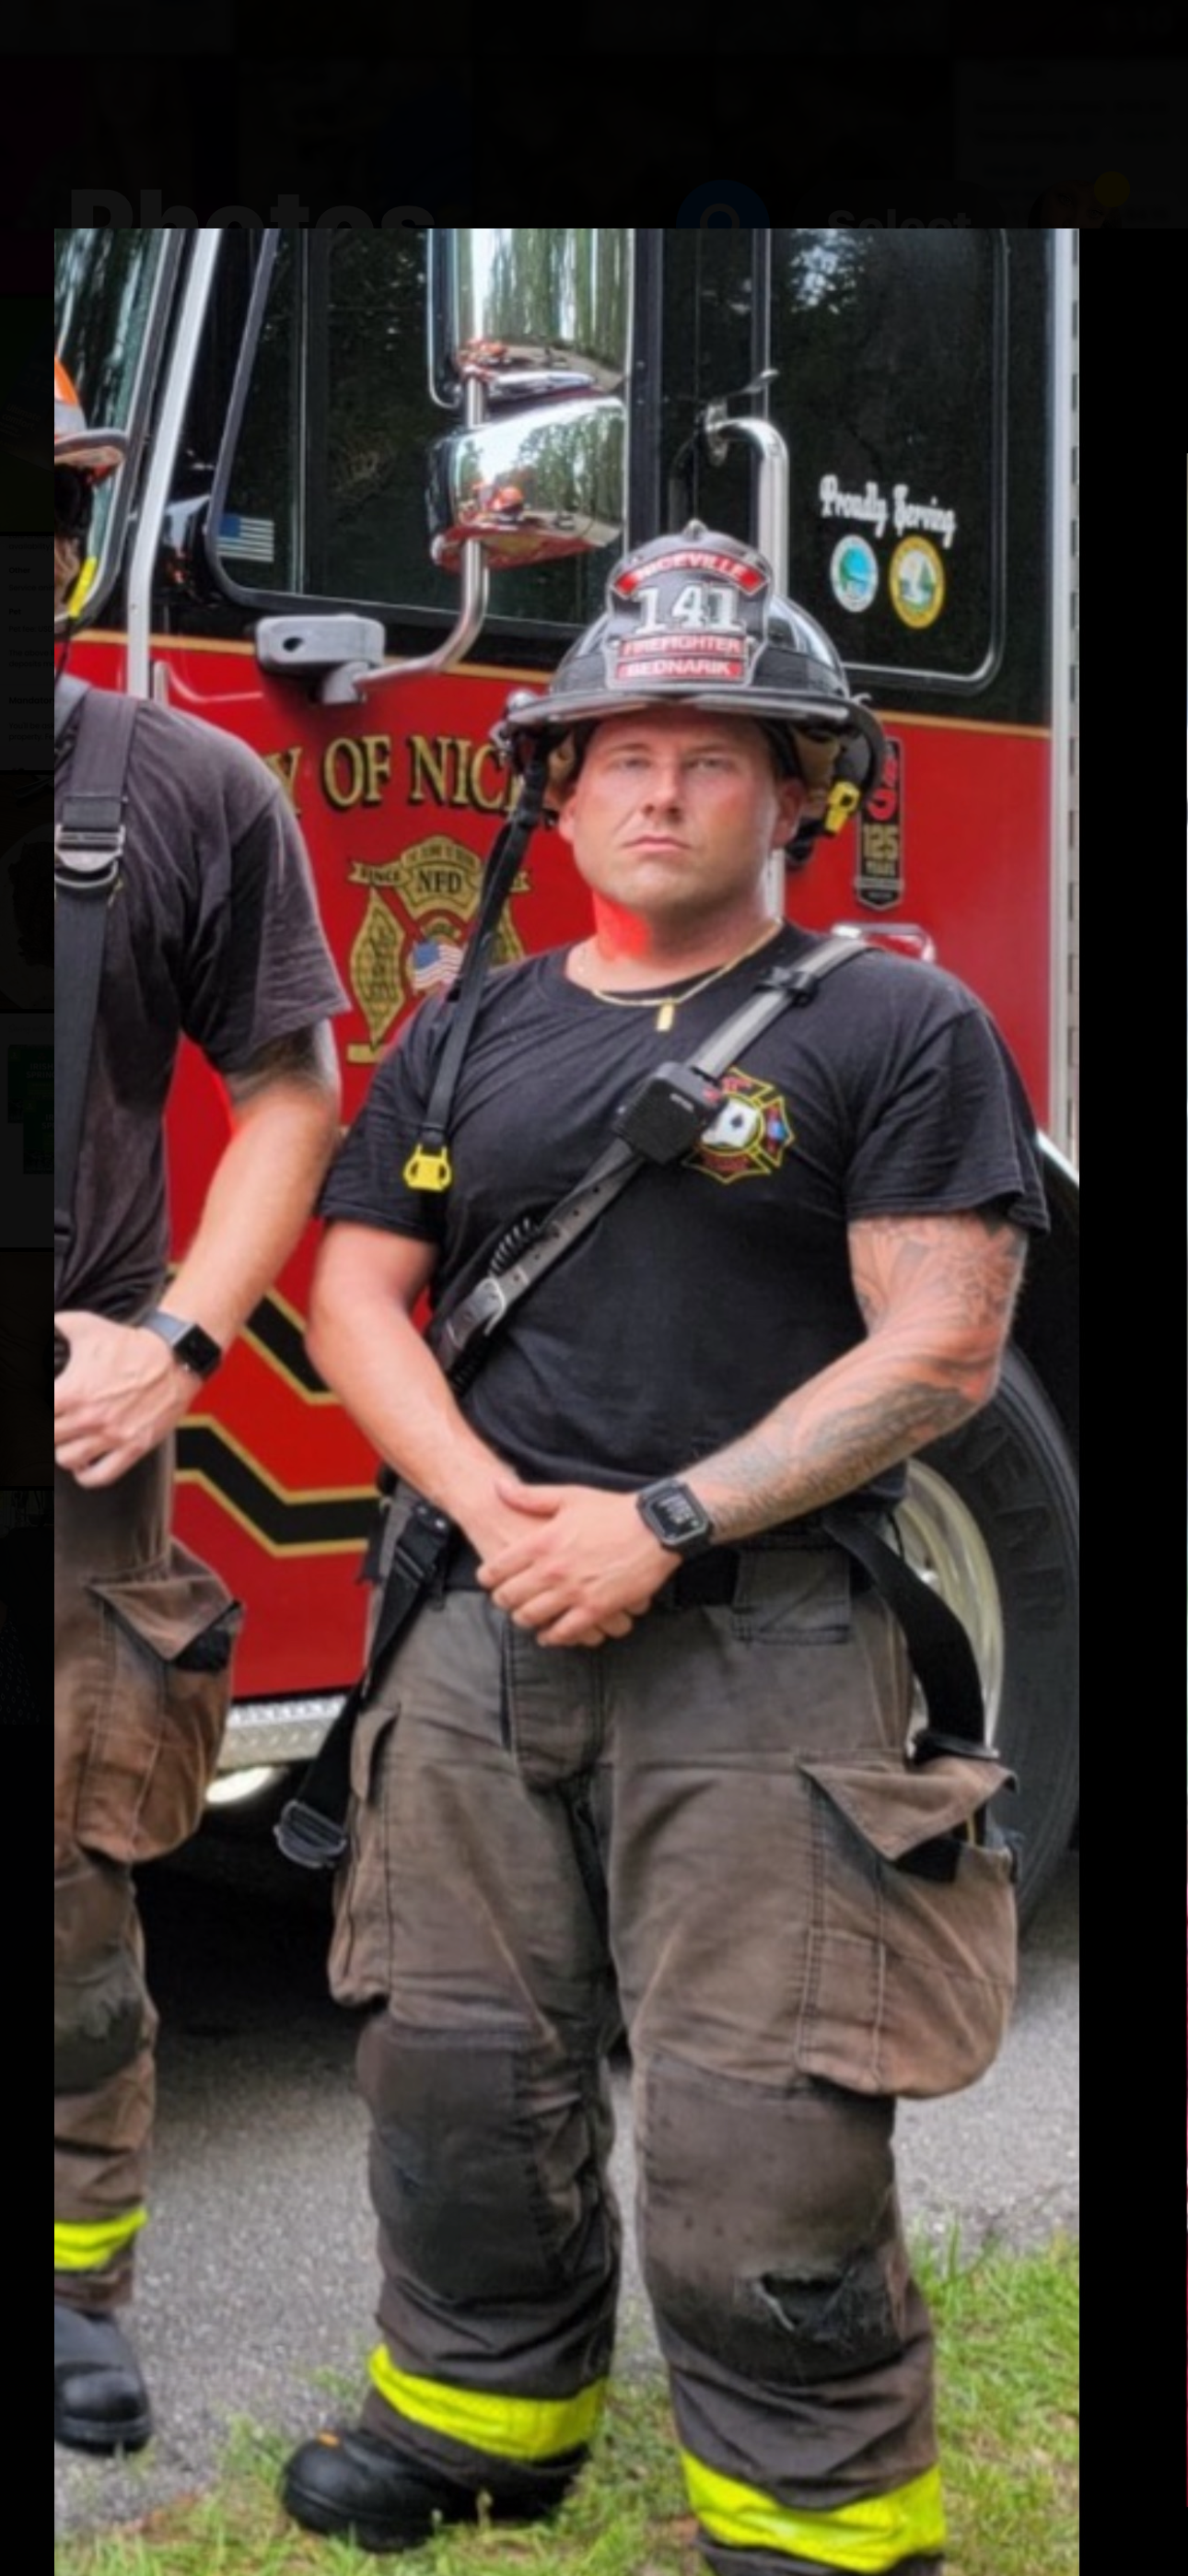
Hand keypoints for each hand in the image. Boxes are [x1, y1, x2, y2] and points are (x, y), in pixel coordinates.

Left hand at [53, 1310, 204, 1486]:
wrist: (174, 1358)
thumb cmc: (131, 1345)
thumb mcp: (86, 1326)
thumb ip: (56, 1324)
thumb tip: (39, 1324)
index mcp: (74, 1390)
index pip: (38, 1414)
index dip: (35, 1412)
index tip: (45, 1407)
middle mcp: (91, 1417)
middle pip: (50, 1438)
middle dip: (50, 1429)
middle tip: (55, 1421)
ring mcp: (112, 1435)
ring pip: (68, 1460)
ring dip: (63, 1451)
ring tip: (66, 1441)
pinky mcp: (133, 1447)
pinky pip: (100, 1476)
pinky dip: (86, 1475)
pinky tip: (84, 1464)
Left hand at [477, 1478, 675, 1647]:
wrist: (654, 1527)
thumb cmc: (612, 1510)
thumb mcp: (569, 1496)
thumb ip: (529, 1496)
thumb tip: (497, 1487)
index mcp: (541, 1542)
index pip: (497, 1569)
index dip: (487, 1578)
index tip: (488, 1580)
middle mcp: (552, 1570)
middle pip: (509, 1598)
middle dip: (502, 1601)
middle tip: (504, 1601)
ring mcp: (573, 1592)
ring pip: (532, 1618)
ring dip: (524, 1620)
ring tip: (525, 1617)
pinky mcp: (595, 1609)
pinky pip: (564, 1632)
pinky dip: (552, 1637)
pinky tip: (549, 1635)